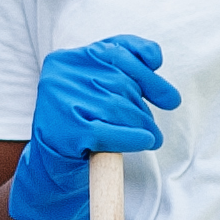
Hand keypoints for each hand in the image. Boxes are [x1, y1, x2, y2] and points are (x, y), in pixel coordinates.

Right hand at [4, 35, 175, 219]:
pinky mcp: (65, 132)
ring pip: (119, 108)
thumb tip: (155, 60)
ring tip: (151, 137)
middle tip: (152, 127)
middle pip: (121, 83)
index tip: (169, 98)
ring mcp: (59, 103)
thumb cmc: (81, 124)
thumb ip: (122, 65)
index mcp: (66, 59)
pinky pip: (111, 133)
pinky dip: (134, 138)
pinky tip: (145, 142)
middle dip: (143, 108)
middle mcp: (59, 76)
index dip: (148, 74)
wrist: (50, 166)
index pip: (116, 52)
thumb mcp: (95, 88)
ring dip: (144, 125)